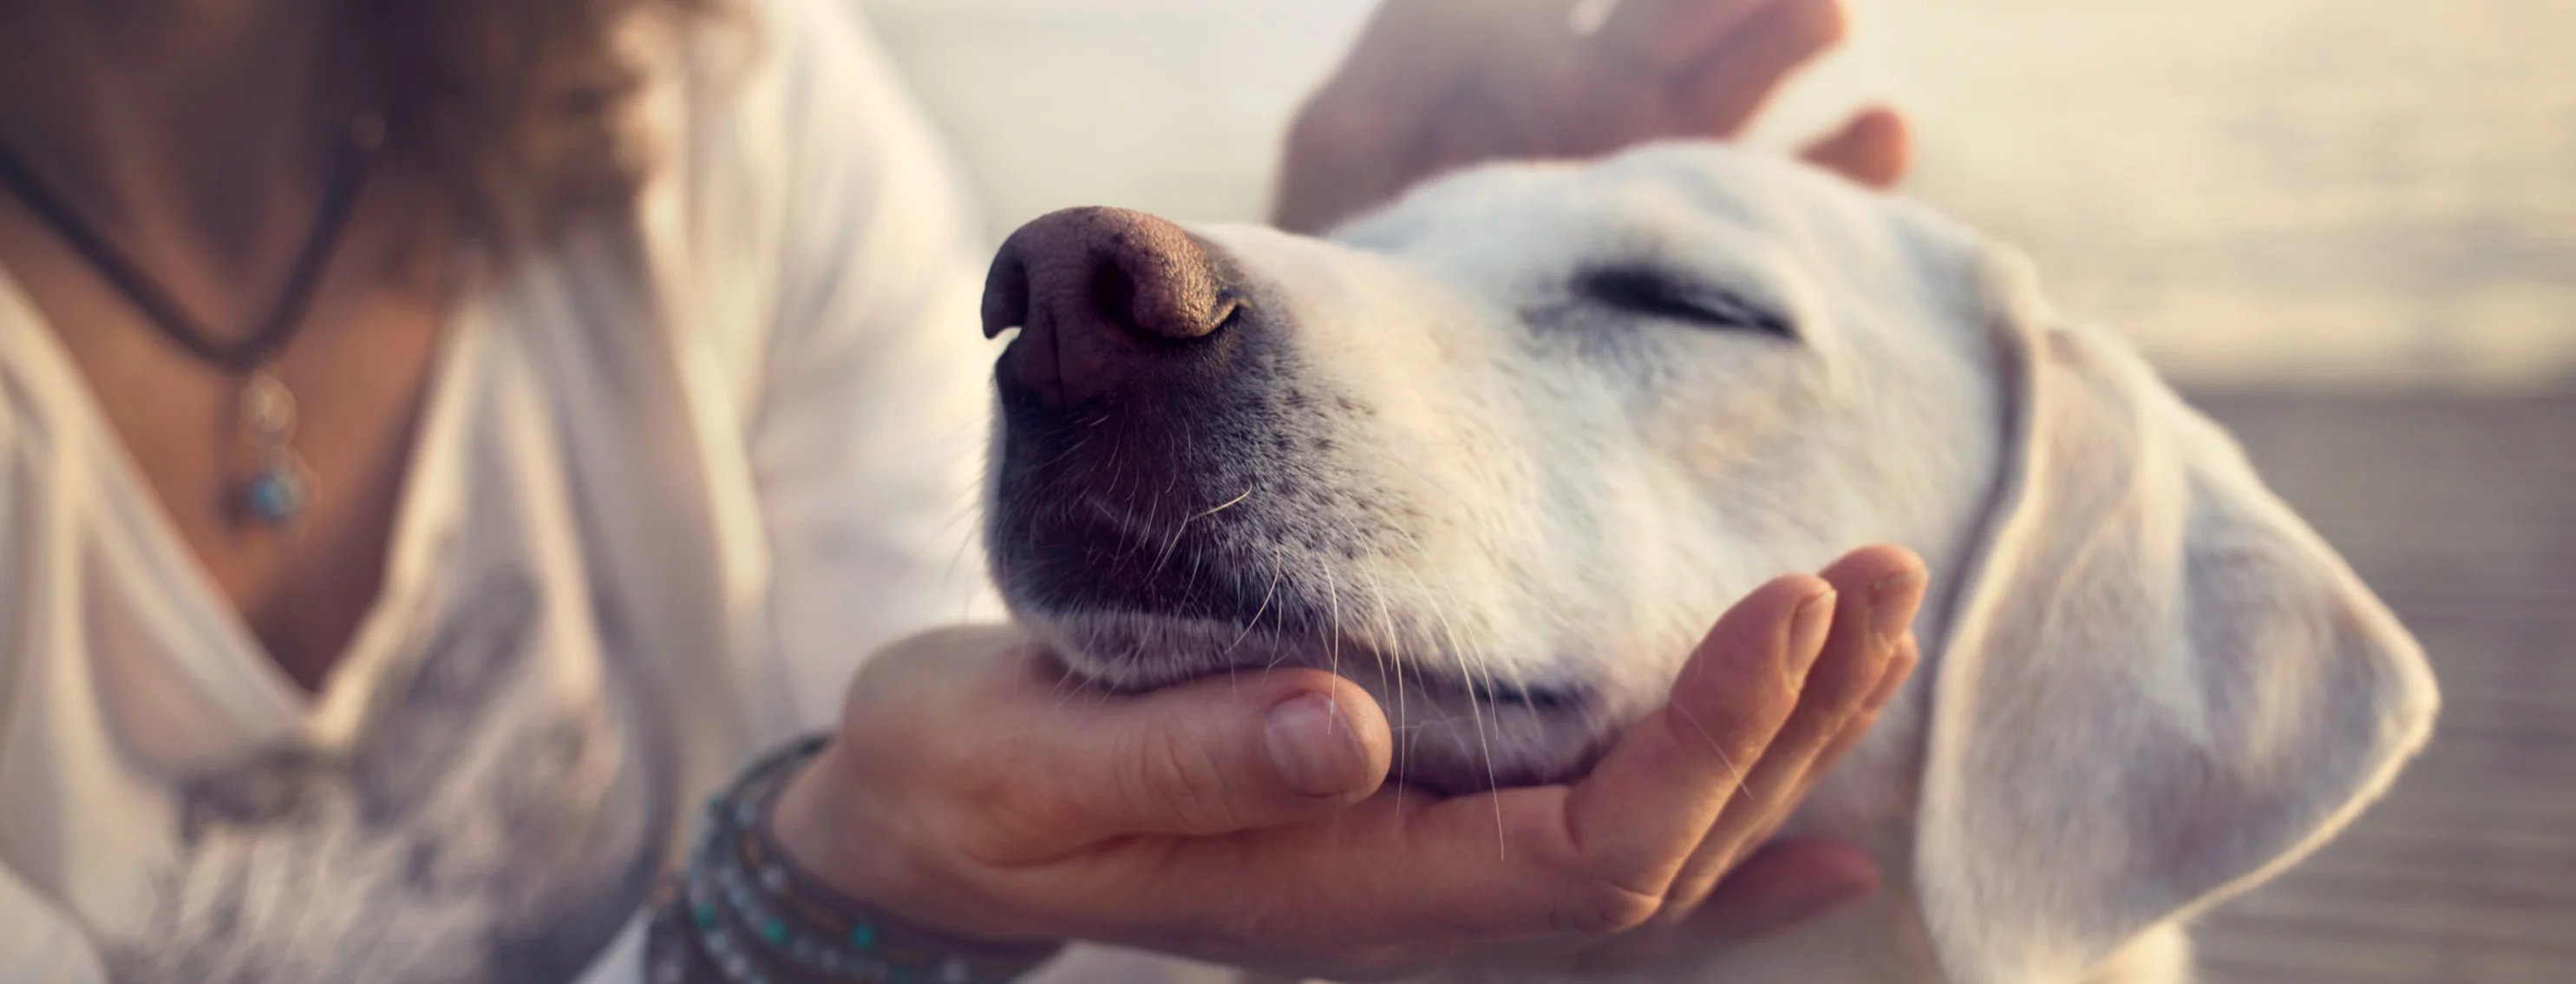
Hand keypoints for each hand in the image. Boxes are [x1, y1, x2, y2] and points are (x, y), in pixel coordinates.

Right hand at [771, 546, 1926, 979]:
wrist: (930, 822)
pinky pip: (1605, 856)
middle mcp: (1416, 906)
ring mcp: (1425, 882)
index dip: (1710, 740)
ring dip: (1781, 748)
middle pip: (1664, 851)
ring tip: (1878, 630)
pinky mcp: (1413, 832)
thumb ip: (1185, 758)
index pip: (1589, 849)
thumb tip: (1344, 726)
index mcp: (1348, 890)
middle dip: (1789, 720)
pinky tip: (1827, 828)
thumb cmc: (970, 783)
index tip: (1787, 599)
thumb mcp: (1034, 763)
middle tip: (1879, 570)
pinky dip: (1728, 837)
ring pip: (1656, 848)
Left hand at [1274, 0, 1909, 233]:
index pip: (1611, 4)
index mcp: (1529, 68)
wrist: (1379, 399)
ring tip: (1826, 13)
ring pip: (1745, 96)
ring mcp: (1665, 190)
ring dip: (1789, 40)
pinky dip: (1846, 164)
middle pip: (1685, 27)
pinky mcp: (1711, 273)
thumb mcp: (1350, 141)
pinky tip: (1885, 129)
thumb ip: (1414, 46)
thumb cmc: (1348, 266)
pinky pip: (1796, 210)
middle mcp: (1610, 115)